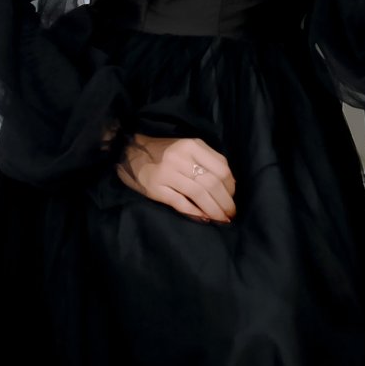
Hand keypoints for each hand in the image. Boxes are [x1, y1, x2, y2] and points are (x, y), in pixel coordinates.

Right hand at [116, 135, 235, 221]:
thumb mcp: (187, 147)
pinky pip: (180, 203)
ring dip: (214, 210)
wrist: (130, 152)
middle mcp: (180, 158)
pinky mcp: (156, 189)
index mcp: (192, 145)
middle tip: (232, 214)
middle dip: (225, 201)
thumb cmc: (164, 151)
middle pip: (211, 183)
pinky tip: (204, 218)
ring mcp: (167, 174)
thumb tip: (230, 183)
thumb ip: (207, 160)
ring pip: (198, 194)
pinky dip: (195, 212)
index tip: (233, 196)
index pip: (220, 167)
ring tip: (223, 220)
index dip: (230, 185)